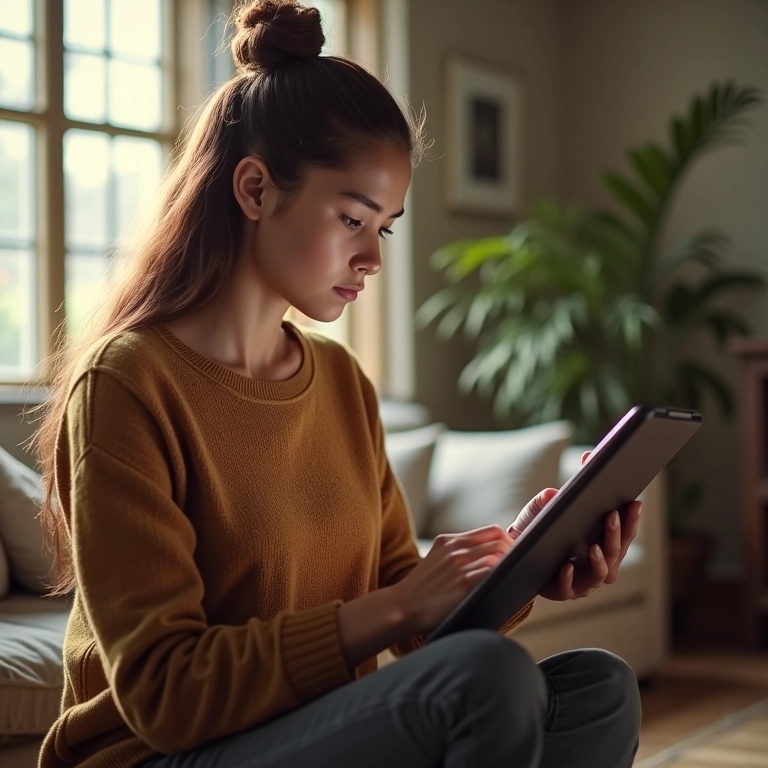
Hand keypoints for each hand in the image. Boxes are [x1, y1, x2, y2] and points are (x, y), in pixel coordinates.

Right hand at [391, 525, 514, 634]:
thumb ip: (458, 552)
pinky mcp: (463, 584)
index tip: (515, 553)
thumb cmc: (422, 588)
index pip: (492, 531)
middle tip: (521, 566)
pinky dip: (503, 577)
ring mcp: (459, 565)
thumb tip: (491, 556)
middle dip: (515, 553)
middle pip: (499, 541)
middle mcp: (455, 549)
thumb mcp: (436, 559)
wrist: (401, 606)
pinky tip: (506, 586)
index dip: (509, 540)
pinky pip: (492, 573)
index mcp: (449, 540)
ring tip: (516, 577)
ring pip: (499, 556)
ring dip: (511, 566)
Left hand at [508, 451, 642, 600]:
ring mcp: (583, 581)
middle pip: (617, 552)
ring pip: (601, 574)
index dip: (632, 518)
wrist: (515, 551)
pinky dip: (569, 578)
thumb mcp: (554, 500)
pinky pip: (569, 589)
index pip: (625, 532)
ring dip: (601, 560)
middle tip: (611, 514)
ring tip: (593, 547)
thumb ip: (575, 479)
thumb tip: (588, 455)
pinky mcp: (561, 591)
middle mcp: (599, 564)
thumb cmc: (542, 526)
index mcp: (603, 544)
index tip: (635, 501)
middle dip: (616, 534)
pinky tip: (566, 566)